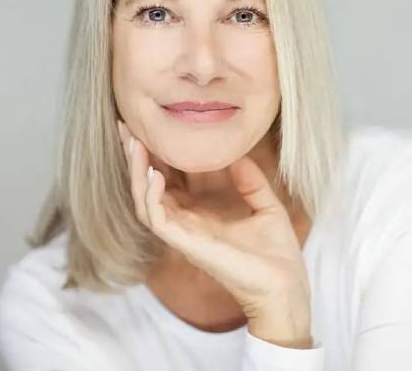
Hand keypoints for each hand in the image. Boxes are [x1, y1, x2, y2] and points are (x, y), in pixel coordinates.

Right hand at [116, 119, 310, 319]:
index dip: (156, 155)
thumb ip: (251, 181)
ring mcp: (184, 234)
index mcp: (201, 213)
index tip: (147, 126)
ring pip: (144, 200)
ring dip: (136, 172)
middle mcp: (186, 222)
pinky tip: (154, 174)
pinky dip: (151, 196)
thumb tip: (239, 155)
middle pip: (148, 186)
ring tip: (134, 144)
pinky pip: (157, 219)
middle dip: (135, 158)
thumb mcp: (267, 206)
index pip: (168, 179)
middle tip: (125, 127)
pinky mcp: (187, 244)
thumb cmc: (277, 253)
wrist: (286, 285)